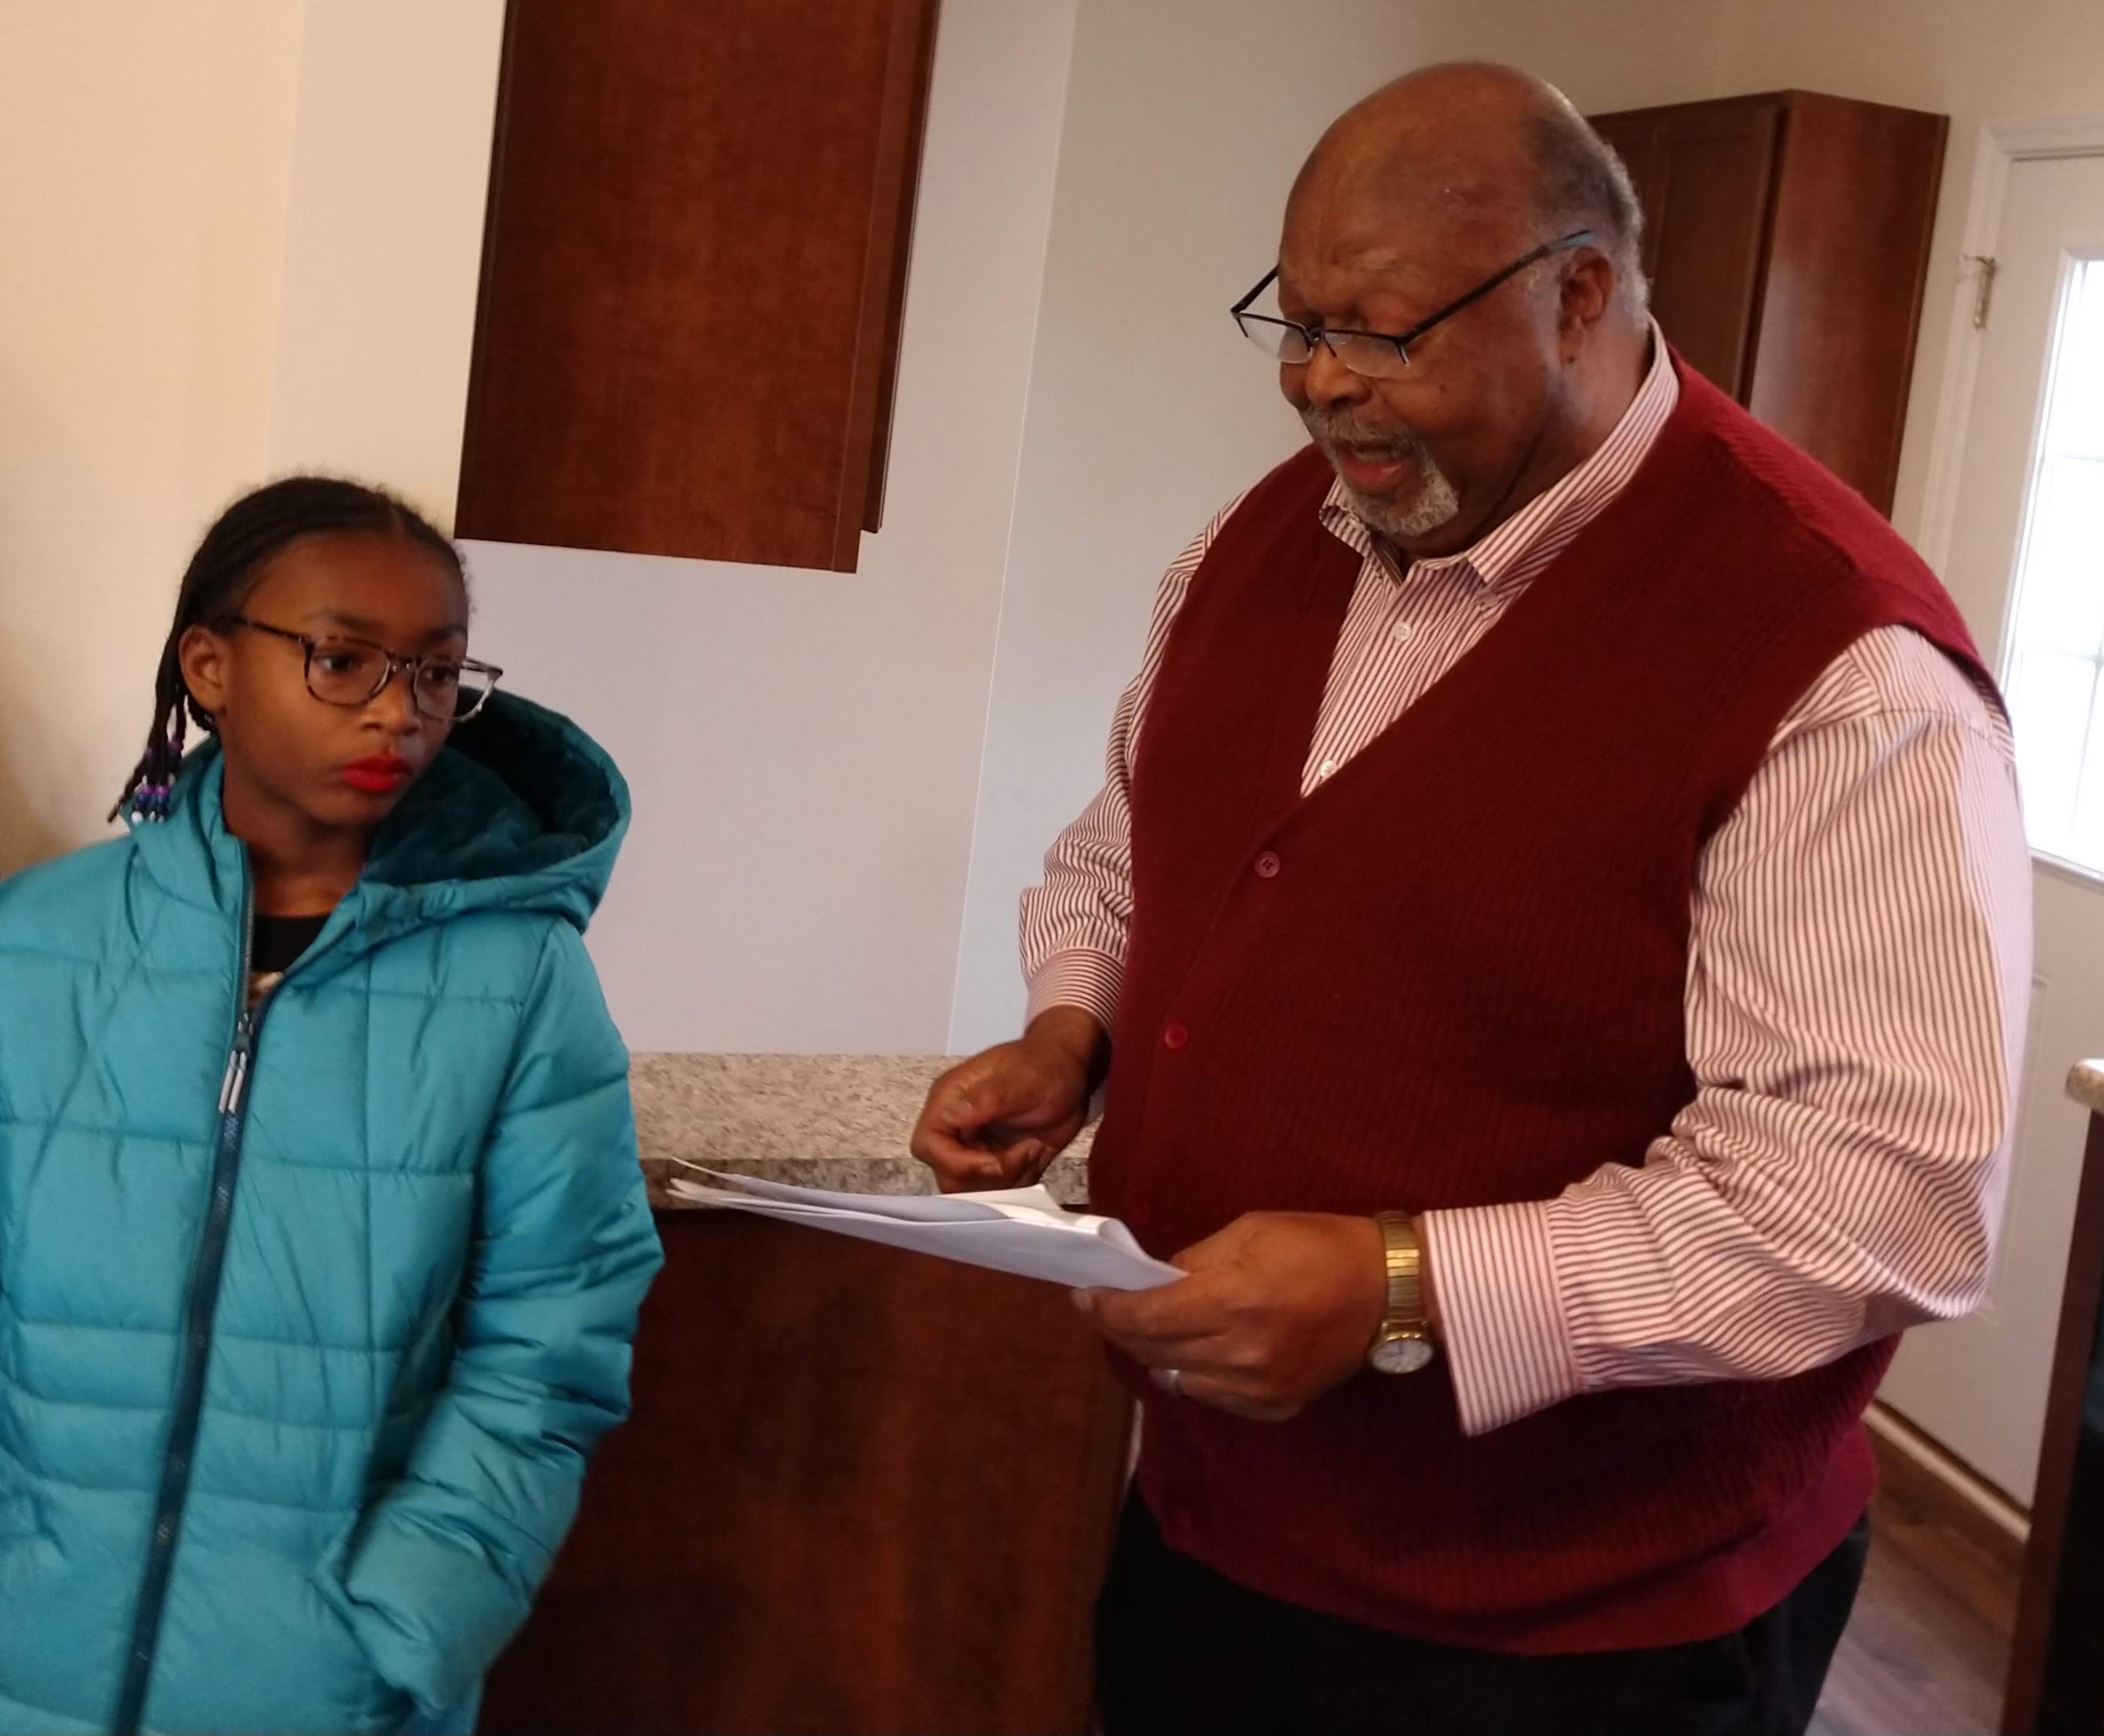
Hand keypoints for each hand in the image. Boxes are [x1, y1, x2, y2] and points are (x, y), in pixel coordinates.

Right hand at [910, 1007, 1106, 1191]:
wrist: (1071, 1069)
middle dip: (989, 1175)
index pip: (928, 1144)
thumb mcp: (1023, 1078)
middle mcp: (958, 1127)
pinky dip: (1021, 1179)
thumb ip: (988, 1099)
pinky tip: (1036, 1151)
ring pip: (975, 1189)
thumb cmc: (1046, 1065)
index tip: (995, 1162)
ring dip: (1010, 1177)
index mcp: (951, 1100)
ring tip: (1033, 1147)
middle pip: (949, 1176)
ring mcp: (977, 1147)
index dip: (956, 1163)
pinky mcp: (997, 1161)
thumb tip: (954, 1114)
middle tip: (1024, 1152)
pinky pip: (1000, 1190)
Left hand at [1077, 1212, 1387, 1420]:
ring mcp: (1258, 1388)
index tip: (1086, 1294)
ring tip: (1155, 1326)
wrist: (1388, 1289)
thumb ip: (1195, 1262)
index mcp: (1231, 1302)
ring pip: (1177, 1378)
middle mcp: (1239, 1354)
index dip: (1107, 1307)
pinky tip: (1200, 1349)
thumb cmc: (1318, 1245)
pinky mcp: (1276, 1408)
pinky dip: (1197, 1372)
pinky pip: (1213, 1396)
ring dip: (1157, 1352)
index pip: (1145, 1316)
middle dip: (1121, 1327)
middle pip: (1152, 1350)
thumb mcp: (1249, 1232)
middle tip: (1104, 1307)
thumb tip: (1156, 1282)